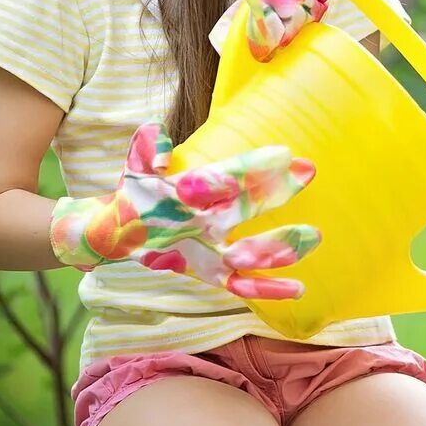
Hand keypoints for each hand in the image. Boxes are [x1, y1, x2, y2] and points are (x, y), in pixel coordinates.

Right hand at [51, 122, 320, 299]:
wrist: (110, 237)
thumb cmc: (132, 196)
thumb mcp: (135, 168)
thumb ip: (147, 151)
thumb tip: (154, 135)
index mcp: (182, 194)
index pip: (221, 177)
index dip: (250, 167)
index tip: (283, 153)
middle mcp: (195, 224)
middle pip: (240, 208)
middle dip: (274, 191)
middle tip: (309, 172)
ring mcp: (203, 252)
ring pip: (244, 253)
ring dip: (279, 246)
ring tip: (314, 237)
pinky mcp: (206, 273)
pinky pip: (239, 285)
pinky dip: (267, 290)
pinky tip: (299, 290)